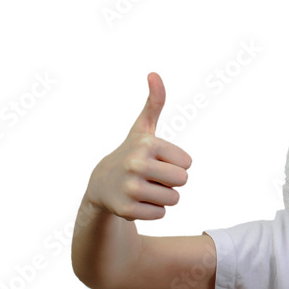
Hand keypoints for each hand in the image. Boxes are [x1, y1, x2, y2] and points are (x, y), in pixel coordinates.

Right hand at [86, 72, 192, 220]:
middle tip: (152, 175)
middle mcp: (136, 165)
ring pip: (174, 199)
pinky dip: (153, 210)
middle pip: (183, 181)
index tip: (156, 160)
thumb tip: (154, 74)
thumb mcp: (143, 128)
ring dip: (163, 196)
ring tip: (144, 187)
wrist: (101, 183)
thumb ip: (154, 102)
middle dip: (172, 181)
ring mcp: (130, 189)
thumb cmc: (131, 153)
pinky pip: (161, 214)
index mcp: (147, 144)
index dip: (175, 163)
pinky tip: (137, 201)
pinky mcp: (127, 210)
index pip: (187, 163)